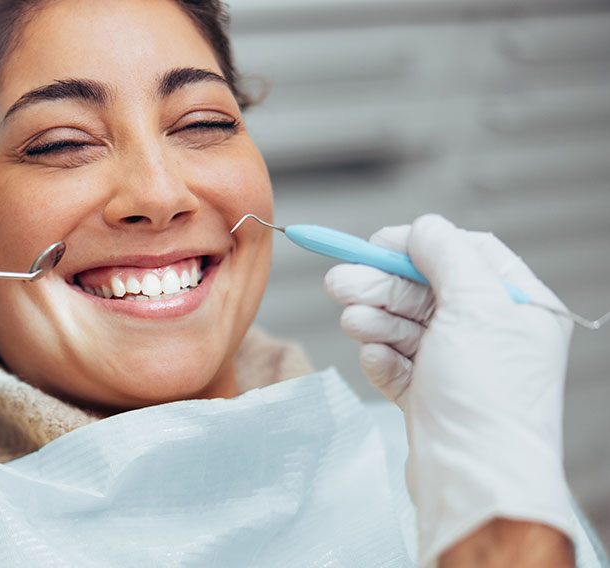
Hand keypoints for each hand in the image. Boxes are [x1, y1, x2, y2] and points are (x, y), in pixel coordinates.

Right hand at [324, 214, 575, 564]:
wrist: (474, 479)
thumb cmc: (488, 399)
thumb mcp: (475, 305)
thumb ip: (447, 255)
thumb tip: (423, 228)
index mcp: (519, 307)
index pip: (467, 254)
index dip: (419, 245)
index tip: (377, 244)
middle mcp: (491, 334)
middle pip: (426, 289)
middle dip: (381, 284)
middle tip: (339, 282)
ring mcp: (458, 367)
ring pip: (405, 325)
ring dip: (375, 318)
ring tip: (352, 320)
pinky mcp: (429, 397)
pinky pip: (396, 363)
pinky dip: (381, 356)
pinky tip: (374, 356)